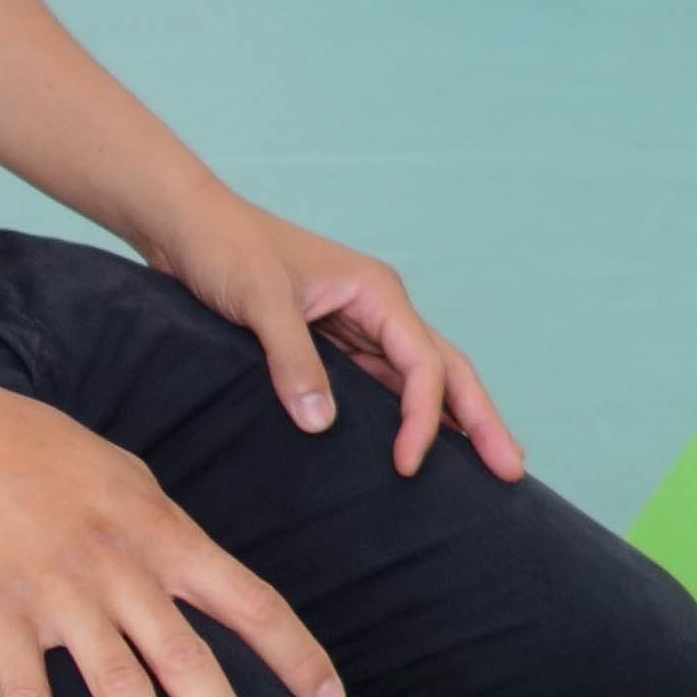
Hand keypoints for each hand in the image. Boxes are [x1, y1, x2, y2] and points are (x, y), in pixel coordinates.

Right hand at [0, 388, 345, 696]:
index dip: (293, 654)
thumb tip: (198, 570)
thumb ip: (161, 529)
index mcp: (160, 531)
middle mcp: (120, 568)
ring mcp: (57, 595)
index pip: (248, 600)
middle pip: (189, 660)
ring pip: (119, 688)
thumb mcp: (122, 473)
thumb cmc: (30, 445)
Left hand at [136, 182, 522, 479]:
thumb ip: (293, 360)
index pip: (423, 362)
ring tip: (484, 465)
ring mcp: (358, 325)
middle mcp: (378, 308)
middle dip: (482, 418)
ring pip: (420, 378)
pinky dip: (406, 413)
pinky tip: (416, 443)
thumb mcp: (258, 301)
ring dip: (453, 419)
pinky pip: (382, 384)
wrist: (185, 225)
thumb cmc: (224, 247)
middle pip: (446, 368)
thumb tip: (323, 424)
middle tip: (511, 470)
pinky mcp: (332, 342)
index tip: (405, 466)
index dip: (423, 418)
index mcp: (375, 291)